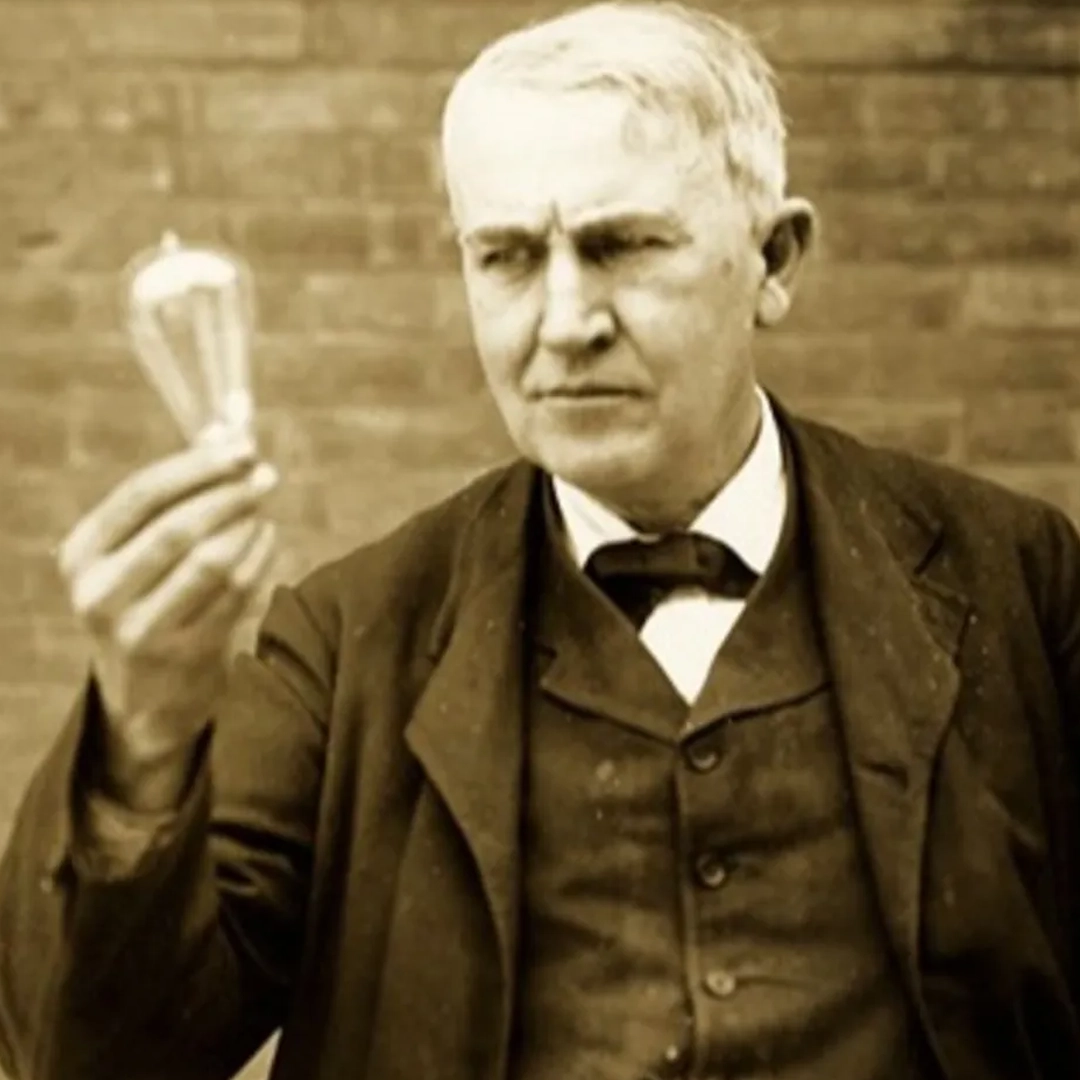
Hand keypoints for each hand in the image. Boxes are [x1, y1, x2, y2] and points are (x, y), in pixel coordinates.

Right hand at [57, 437, 279, 809]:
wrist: (147, 698)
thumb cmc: (148, 599)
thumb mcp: (140, 549)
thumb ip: (180, 490)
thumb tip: (228, 424)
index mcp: (83, 553)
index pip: (142, 494)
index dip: (197, 465)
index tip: (242, 444)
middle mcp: (100, 592)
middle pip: (178, 527)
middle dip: (230, 493)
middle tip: (267, 473)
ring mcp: (140, 629)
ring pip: (212, 561)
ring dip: (248, 525)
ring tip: (264, 505)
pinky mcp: (185, 654)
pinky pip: (237, 593)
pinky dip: (261, 557)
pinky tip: (268, 536)